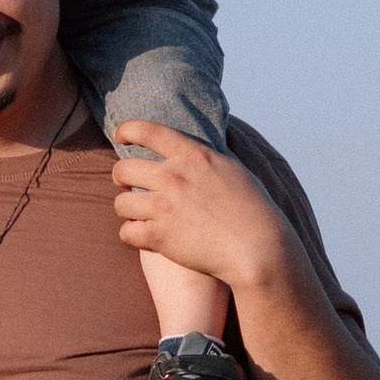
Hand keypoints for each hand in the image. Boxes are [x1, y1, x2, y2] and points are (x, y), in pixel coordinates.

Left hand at [107, 122, 290, 292]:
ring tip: (137, 214)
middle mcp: (175, 177)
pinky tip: (143, 236)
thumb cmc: (253, 211)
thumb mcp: (233, 170)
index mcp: (194, 156)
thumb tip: (193, 148)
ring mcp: (165, 207)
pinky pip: (126, 233)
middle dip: (120, 177)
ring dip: (127, 210)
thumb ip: (207, 158)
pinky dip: (132, 235)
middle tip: (126, 185)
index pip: (147, 130)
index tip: (121, 135)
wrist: (259, 249)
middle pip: (123, 169)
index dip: (127, 130)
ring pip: (120, 203)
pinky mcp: (160, 237)